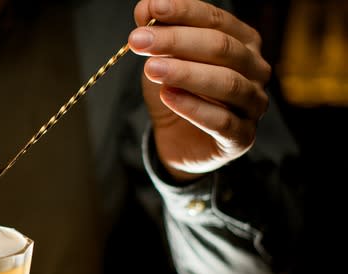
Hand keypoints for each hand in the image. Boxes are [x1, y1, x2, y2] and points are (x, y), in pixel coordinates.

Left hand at [128, 0, 270, 182]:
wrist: (178, 139)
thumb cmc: (178, 91)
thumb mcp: (164, 59)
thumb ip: (158, 33)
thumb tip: (145, 7)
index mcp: (243, 42)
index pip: (215, 19)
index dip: (183, 12)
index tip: (150, 9)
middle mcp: (255, 69)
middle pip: (221, 48)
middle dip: (177, 41)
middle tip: (139, 40)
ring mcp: (253, 103)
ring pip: (227, 83)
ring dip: (186, 73)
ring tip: (151, 69)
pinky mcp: (242, 137)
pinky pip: (222, 121)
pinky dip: (193, 107)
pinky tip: (168, 96)